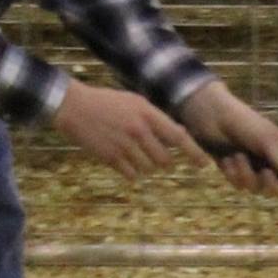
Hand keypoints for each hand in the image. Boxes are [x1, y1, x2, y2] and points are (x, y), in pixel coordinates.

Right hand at [52, 77, 204, 178]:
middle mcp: (138, 131)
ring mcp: (124, 145)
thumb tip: (179, 135)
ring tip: (133, 152)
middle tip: (155, 154)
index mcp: (147, 114)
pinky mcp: (110, 158)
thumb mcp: (135, 102)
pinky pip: (132, 175)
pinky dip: (132, 172)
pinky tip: (123, 159)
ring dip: (146, 165)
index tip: (204, 163)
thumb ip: (157, 119)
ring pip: (148, 169)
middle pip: (165, 160)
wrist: (74, 106)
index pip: (178, 137)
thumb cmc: (107, 102)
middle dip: (164, 161)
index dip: (194, 152)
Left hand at [178, 81, 277, 213]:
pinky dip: (232, 173)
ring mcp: (252, 168)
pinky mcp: (234, 172)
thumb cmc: (244, 123)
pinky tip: (225, 158)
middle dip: (271, 184)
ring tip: (236, 155)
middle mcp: (270, 163)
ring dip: (246, 175)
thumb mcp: (266, 140)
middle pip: (277, 189)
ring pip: (255, 188)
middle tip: (264, 172)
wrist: (212, 116)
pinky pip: (238, 185)